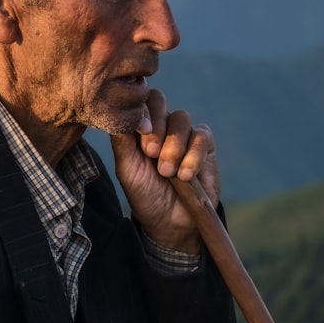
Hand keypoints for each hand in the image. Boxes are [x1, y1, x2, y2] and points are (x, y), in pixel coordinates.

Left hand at [110, 89, 220, 253]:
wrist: (170, 222)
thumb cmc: (145, 193)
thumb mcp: (127, 169)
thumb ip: (122, 140)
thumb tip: (117, 111)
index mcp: (141, 127)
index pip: (139, 101)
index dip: (141, 114)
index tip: (141, 139)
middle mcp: (162, 125)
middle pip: (160, 101)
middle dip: (156, 127)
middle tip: (152, 154)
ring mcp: (185, 133)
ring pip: (181, 118)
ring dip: (173, 146)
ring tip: (167, 172)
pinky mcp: (205, 145)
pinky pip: (202, 136)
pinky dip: (193, 156)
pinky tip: (185, 176)